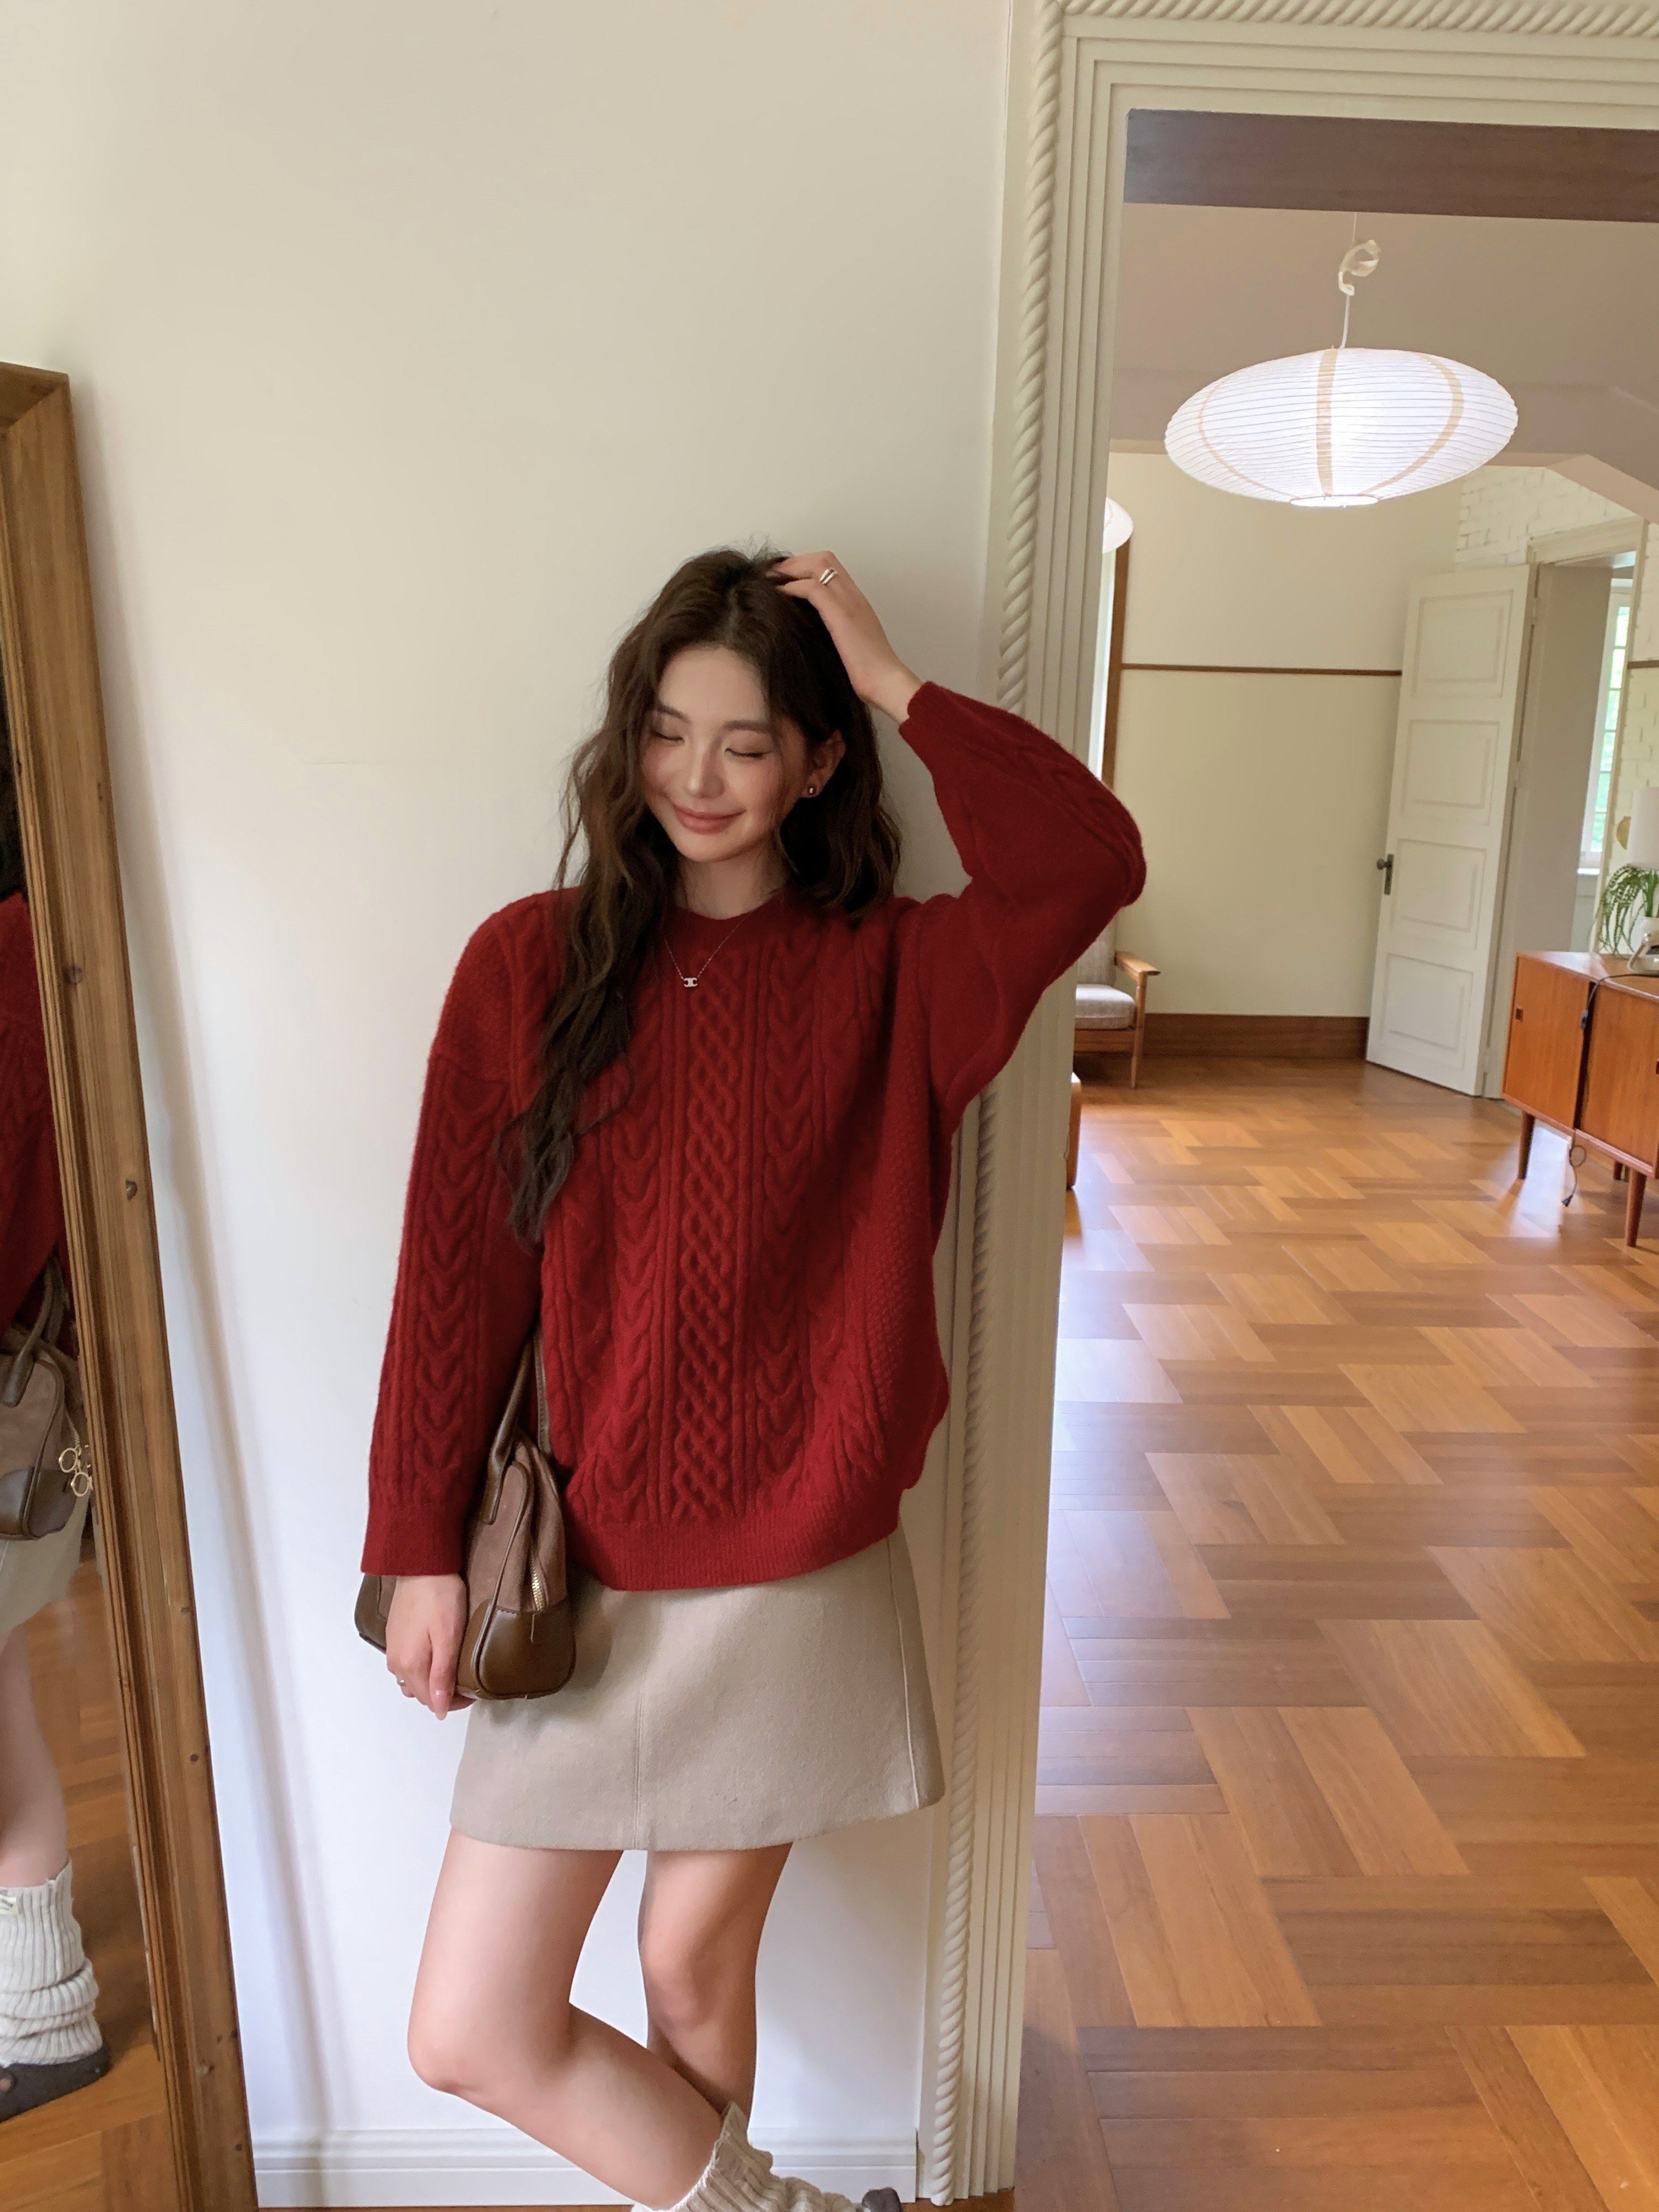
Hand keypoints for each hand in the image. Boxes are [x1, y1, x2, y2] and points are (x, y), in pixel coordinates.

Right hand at [385, 1574, 473, 1717]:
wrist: (421, 1565)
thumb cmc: (439, 1597)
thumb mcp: (448, 1638)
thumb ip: (442, 1675)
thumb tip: (438, 1709)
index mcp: (410, 1665)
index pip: (431, 1700)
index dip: (453, 1702)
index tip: (472, 1692)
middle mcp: (396, 1661)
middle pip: (420, 1692)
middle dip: (442, 1693)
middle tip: (466, 1680)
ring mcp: (393, 1648)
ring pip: (412, 1679)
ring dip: (431, 1681)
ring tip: (453, 1669)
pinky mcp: (395, 1635)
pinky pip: (407, 1663)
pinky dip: (422, 1667)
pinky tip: (437, 1655)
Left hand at [767, 552, 920, 723]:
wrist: (886, 683)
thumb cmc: (869, 674)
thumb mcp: (849, 646)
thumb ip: (835, 634)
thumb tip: (810, 636)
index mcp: (856, 602)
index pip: (831, 568)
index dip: (805, 567)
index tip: (785, 578)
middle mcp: (854, 595)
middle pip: (823, 558)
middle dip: (795, 562)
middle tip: (773, 574)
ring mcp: (849, 601)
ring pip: (817, 565)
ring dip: (790, 569)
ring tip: (771, 580)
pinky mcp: (841, 614)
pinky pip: (811, 588)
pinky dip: (792, 587)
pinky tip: (778, 596)